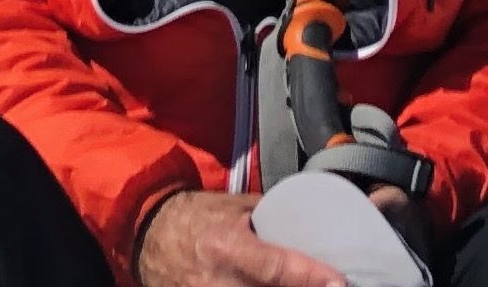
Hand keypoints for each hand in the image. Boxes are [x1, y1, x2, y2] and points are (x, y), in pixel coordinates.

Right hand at [134, 189, 345, 286]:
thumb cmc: (198, 215)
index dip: (309, 277)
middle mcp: (217, 282)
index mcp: (227, 246)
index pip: (274, 268)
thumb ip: (272, 218)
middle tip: (329, 286)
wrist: (148, 234)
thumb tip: (312, 226)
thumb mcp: (235, 207)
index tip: (339, 282)